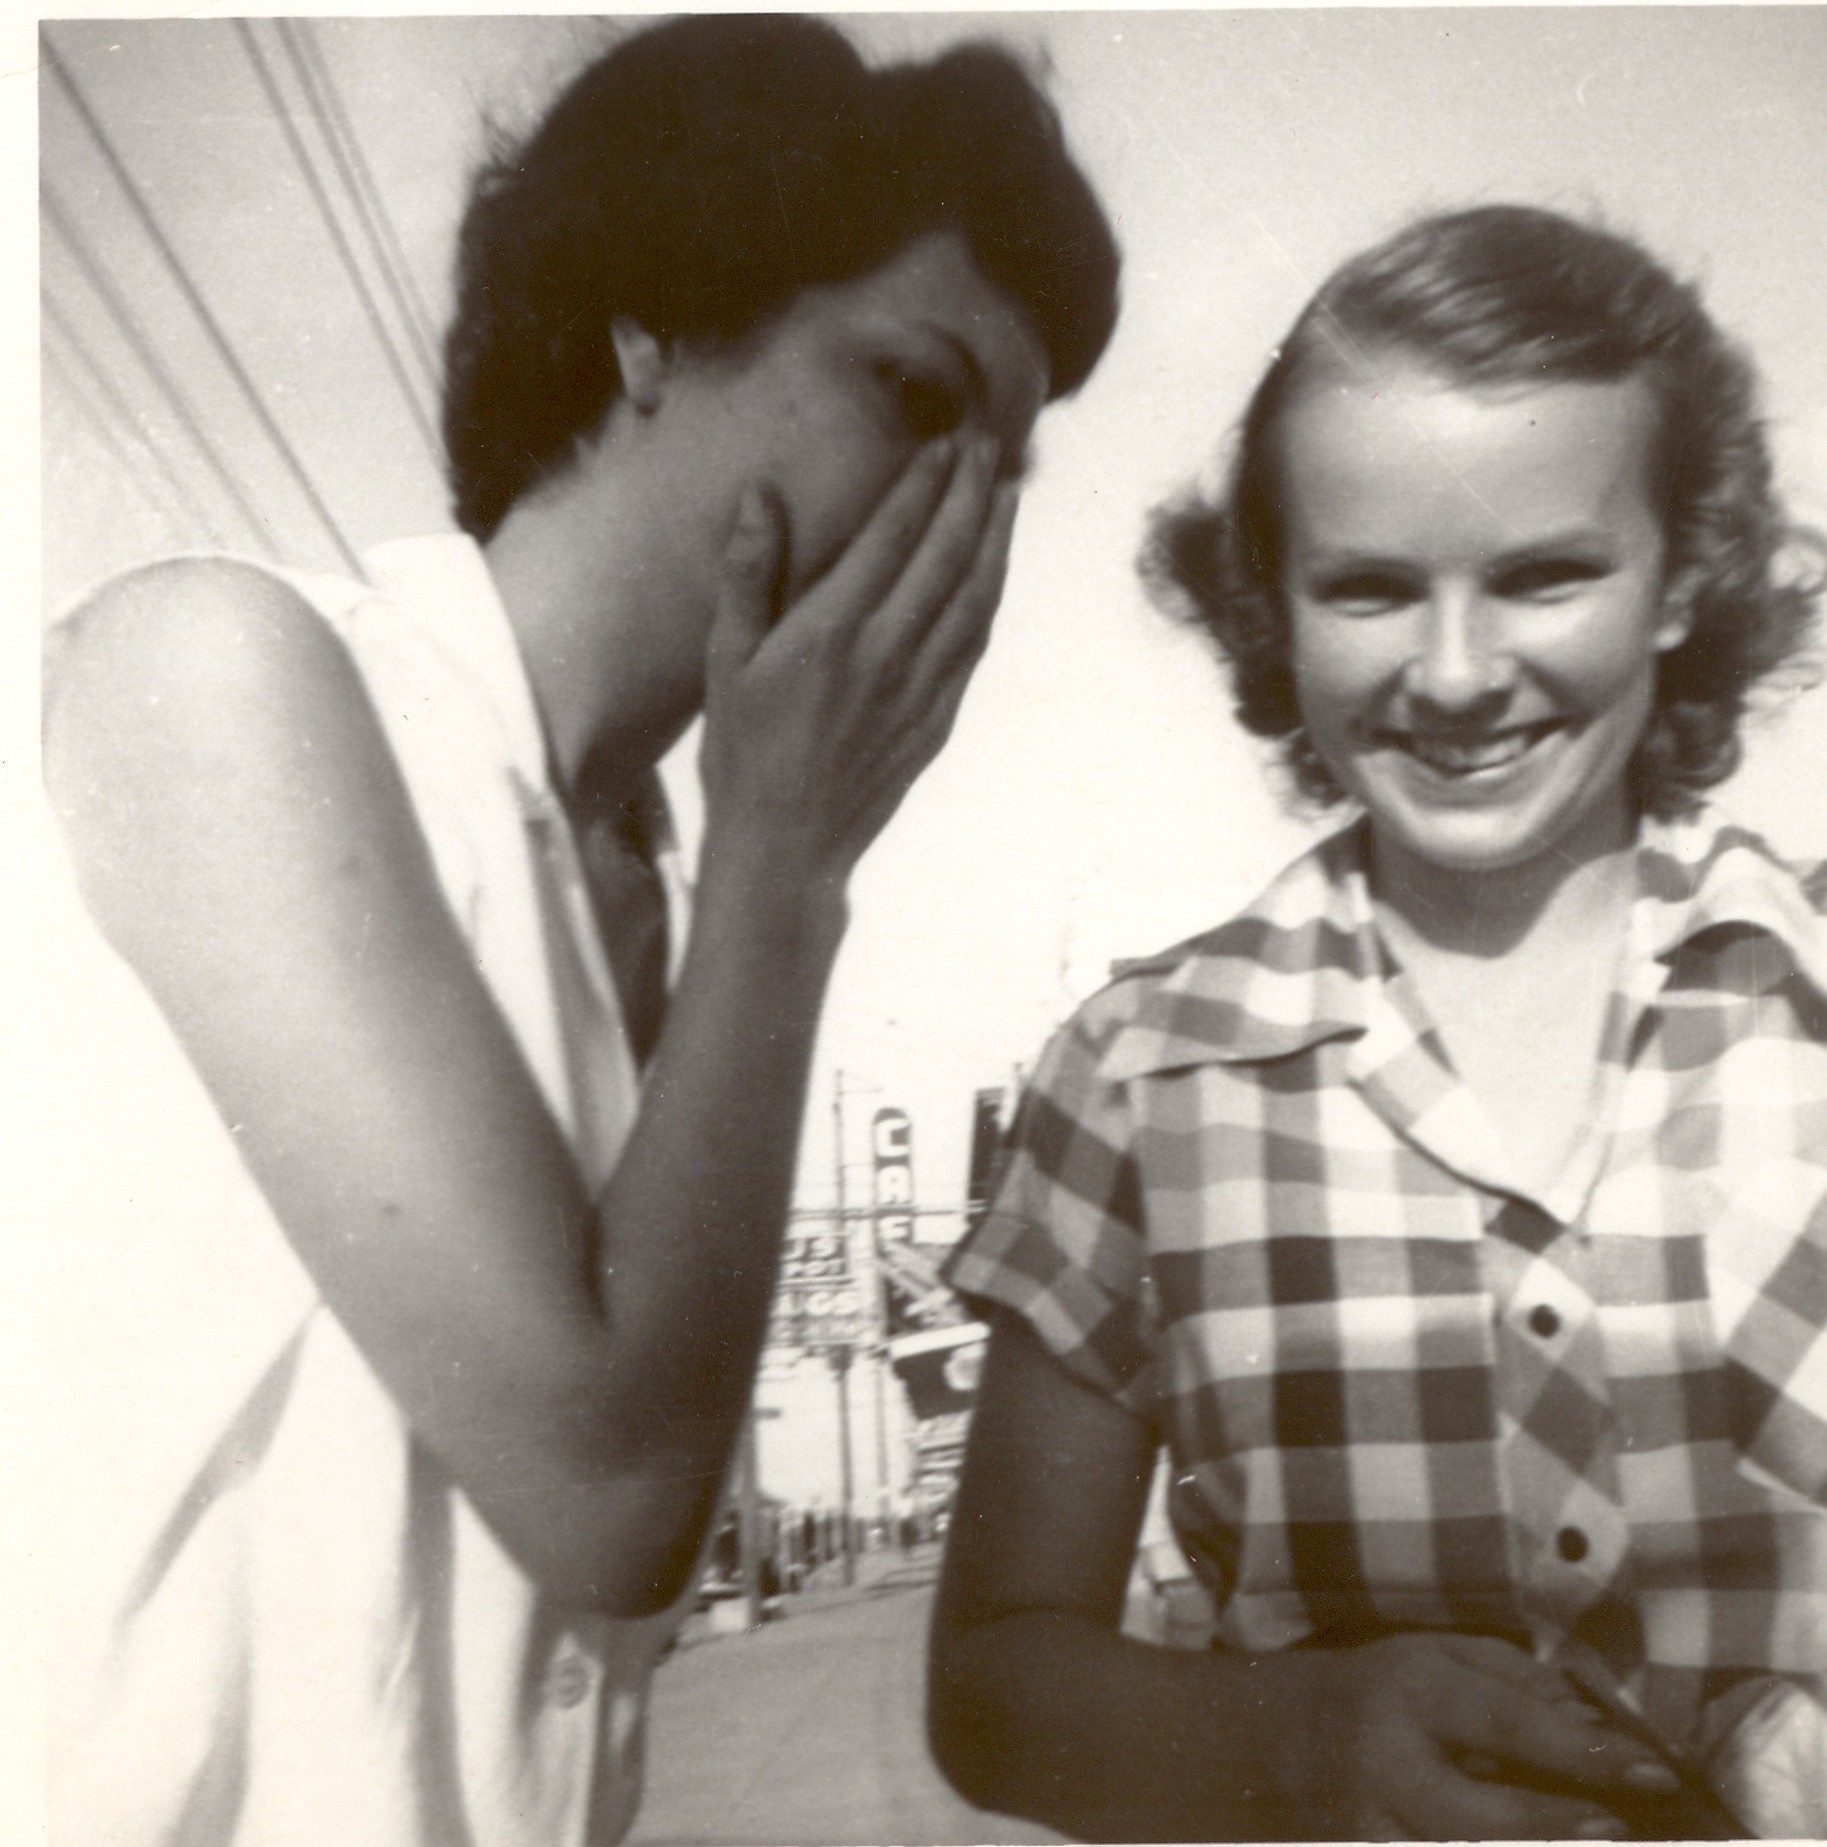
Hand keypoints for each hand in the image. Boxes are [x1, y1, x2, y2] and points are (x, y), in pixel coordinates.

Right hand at [698, 432, 1016, 888]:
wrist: (785, 847)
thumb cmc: (741, 754)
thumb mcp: (725, 662)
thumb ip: (747, 575)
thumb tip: (760, 496)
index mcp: (829, 632)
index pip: (891, 537)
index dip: (922, 484)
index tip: (941, 442)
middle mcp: (886, 654)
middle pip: (945, 555)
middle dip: (968, 493)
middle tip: (983, 445)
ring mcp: (920, 689)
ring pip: (974, 597)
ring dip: (995, 539)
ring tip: (1006, 491)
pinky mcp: (936, 720)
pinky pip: (974, 645)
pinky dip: (990, 598)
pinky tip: (994, 571)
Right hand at [1281, 1633, 1682, 1839]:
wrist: (1254, 1740)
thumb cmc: (1370, 1691)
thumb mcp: (1433, 1656)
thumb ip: (1517, 1685)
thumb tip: (1607, 1735)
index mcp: (1407, 1689)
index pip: (1507, 1722)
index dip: (1588, 1754)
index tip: (1656, 1773)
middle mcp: (1382, 1764)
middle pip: (1490, 1821)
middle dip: (1562, 1831)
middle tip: (1620, 1832)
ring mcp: (1363, 1833)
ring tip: (1588, 1839)